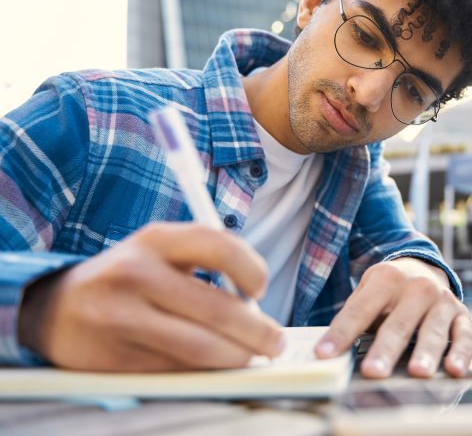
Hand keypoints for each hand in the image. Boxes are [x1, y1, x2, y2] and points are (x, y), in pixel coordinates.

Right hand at [18, 222, 284, 371]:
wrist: (55, 309)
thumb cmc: (126, 279)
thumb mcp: (159, 253)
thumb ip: (204, 265)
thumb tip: (256, 307)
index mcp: (155, 239)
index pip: (220, 246)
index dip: (252, 269)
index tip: (261, 289)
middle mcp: (136, 273)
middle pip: (218, 309)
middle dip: (258, 332)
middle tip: (275, 343)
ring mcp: (122, 317)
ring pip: (200, 349)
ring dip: (237, 358)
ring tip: (251, 358)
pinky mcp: (114, 358)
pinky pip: (175, 371)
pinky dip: (203, 373)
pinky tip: (213, 368)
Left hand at [314, 258, 471, 378]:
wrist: (425, 267)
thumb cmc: (389, 289)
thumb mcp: (368, 290)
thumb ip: (352, 315)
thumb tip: (327, 350)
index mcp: (387, 278)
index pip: (360, 310)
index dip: (341, 333)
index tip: (325, 354)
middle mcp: (417, 287)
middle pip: (398, 323)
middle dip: (386, 349)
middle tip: (373, 371)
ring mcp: (441, 300)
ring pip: (433, 330)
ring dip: (425, 352)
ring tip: (417, 373)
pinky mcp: (461, 314)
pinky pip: (465, 335)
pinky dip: (461, 353)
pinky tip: (454, 370)